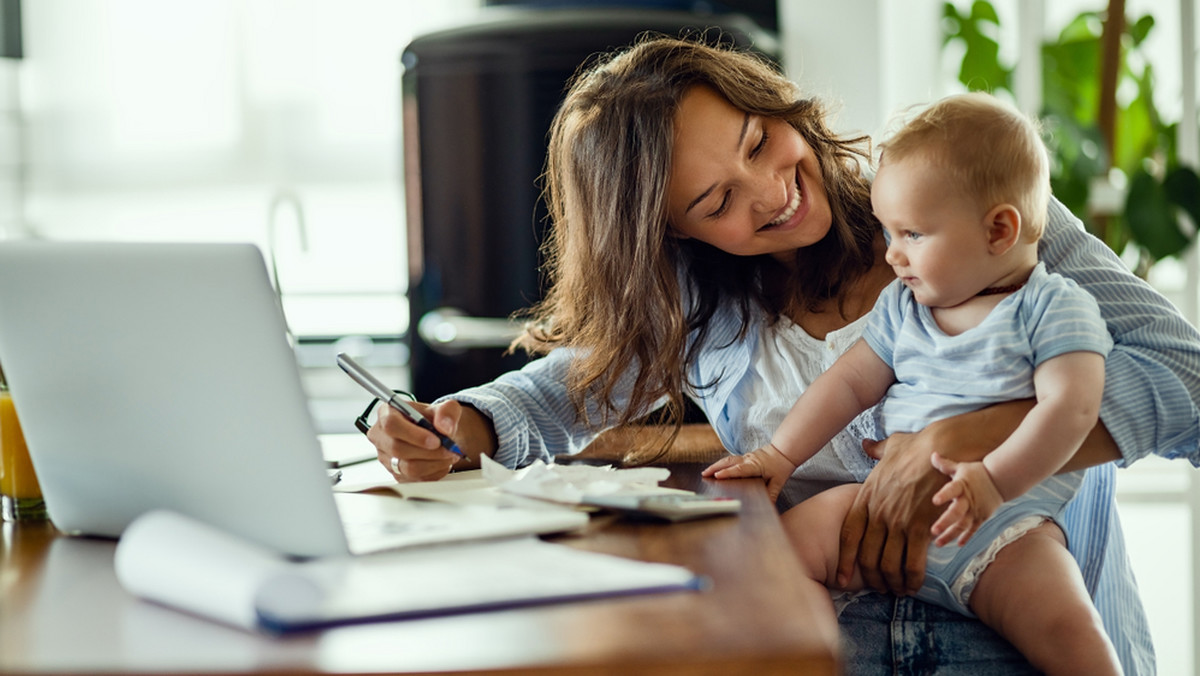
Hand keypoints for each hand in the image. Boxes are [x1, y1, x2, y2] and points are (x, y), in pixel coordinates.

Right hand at [367, 399, 469, 481]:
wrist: (438, 436)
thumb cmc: (435, 419)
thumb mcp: (446, 408)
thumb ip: (448, 412)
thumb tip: (445, 426)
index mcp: (387, 412)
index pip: (391, 424)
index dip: (413, 434)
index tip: (435, 440)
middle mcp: (381, 436)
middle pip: (398, 449)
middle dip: (429, 452)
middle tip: (449, 449)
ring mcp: (386, 457)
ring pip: (407, 468)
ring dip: (434, 463)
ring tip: (449, 455)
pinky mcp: (396, 474)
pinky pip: (415, 479)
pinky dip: (434, 472)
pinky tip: (442, 463)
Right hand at [702, 444, 794, 502]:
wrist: (784, 451)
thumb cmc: (781, 465)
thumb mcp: (779, 482)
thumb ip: (772, 494)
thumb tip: (768, 506)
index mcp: (755, 465)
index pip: (739, 469)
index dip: (728, 473)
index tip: (717, 476)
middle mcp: (748, 460)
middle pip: (729, 462)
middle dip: (715, 468)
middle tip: (704, 474)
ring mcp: (746, 457)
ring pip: (728, 460)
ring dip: (716, 465)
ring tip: (706, 472)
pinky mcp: (745, 457)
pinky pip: (731, 460)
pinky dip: (722, 464)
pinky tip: (716, 469)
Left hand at [836, 432, 946, 594]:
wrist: (942, 448)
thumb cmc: (917, 447)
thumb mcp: (889, 447)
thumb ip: (875, 450)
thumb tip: (866, 444)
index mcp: (866, 497)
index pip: (848, 536)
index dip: (845, 561)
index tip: (842, 578)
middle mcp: (878, 513)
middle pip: (867, 556)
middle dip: (872, 578)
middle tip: (879, 589)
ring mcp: (898, 521)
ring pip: (888, 564)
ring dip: (892, 583)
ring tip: (898, 591)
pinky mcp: (921, 527)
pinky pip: (913, 562)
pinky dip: (912, 578)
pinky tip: (914, 585)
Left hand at [929, 454, 1004, 546]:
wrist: (1001, 480)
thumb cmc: (977, 473)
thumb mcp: (961, 467)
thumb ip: (945, 464)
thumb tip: (932, 454)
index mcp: (962, 485)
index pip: (952, 489)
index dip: (944, 495)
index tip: (934, 500)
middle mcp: (968, 500)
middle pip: (956, 513)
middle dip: (945, 522)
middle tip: (934, 531)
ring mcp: (976, 510)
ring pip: (963, 525)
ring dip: (950, 534)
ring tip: (938, 542)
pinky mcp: (981, 517)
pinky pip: (973, 529)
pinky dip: (966, 537)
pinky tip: (958, 544)